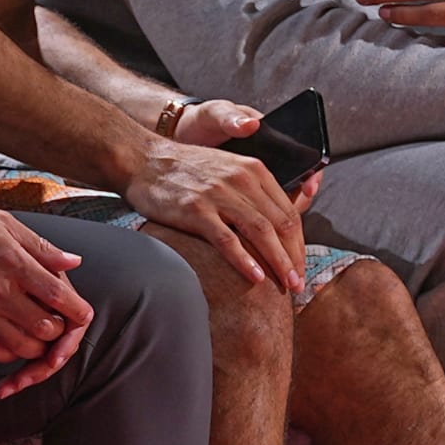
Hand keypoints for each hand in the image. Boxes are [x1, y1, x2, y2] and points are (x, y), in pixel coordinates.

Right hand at [0, 203, 93, 397]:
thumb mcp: (6, 224)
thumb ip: (42, 247)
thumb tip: (74, 263)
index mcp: (13, 261)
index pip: (56, 294)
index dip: (77, 309)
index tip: (84, 313)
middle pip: (44, 327)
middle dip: (59, 329)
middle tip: (59, 320)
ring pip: (23, 346)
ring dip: (38, 343)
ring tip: (38, 328)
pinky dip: (12, 350)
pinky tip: (14, 335)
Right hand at [126, 125, 308, 290]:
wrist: (143, 160)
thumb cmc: (186, 170)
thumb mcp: (228, 168)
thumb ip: (255, 189)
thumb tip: (285, 217)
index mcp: (254, 169)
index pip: (290, 211)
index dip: (300, 243)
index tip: (301, 266)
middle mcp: (241, 179)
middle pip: (281, 224)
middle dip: (295, 258)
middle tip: (298, 284)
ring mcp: (218, 194)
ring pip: (261, 232)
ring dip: (278, 262)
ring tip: (287, 285)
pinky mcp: (195, 209)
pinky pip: (227, 239)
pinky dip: (244, 260)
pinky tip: (256, 278)